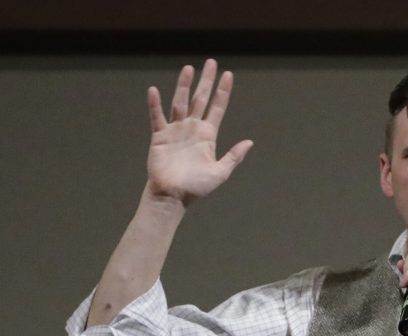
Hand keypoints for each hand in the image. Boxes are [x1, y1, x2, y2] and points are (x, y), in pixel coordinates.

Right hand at [146, 59, 252, 205]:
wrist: (173, 196)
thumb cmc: (196, 187)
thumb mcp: (220, 172)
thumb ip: (234, 156)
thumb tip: (250, 142)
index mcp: (208, 135)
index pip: (217, 107)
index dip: (223, 91)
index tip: (229, 75)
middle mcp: (192, 128)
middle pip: (200, 99)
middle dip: (206, 81)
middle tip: (211, 62)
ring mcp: (176, 130)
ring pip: (180, 102)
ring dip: (184, 85)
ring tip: (188, 68)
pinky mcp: (159, 136)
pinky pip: (157, 117)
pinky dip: (155, 104)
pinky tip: (154, 90)